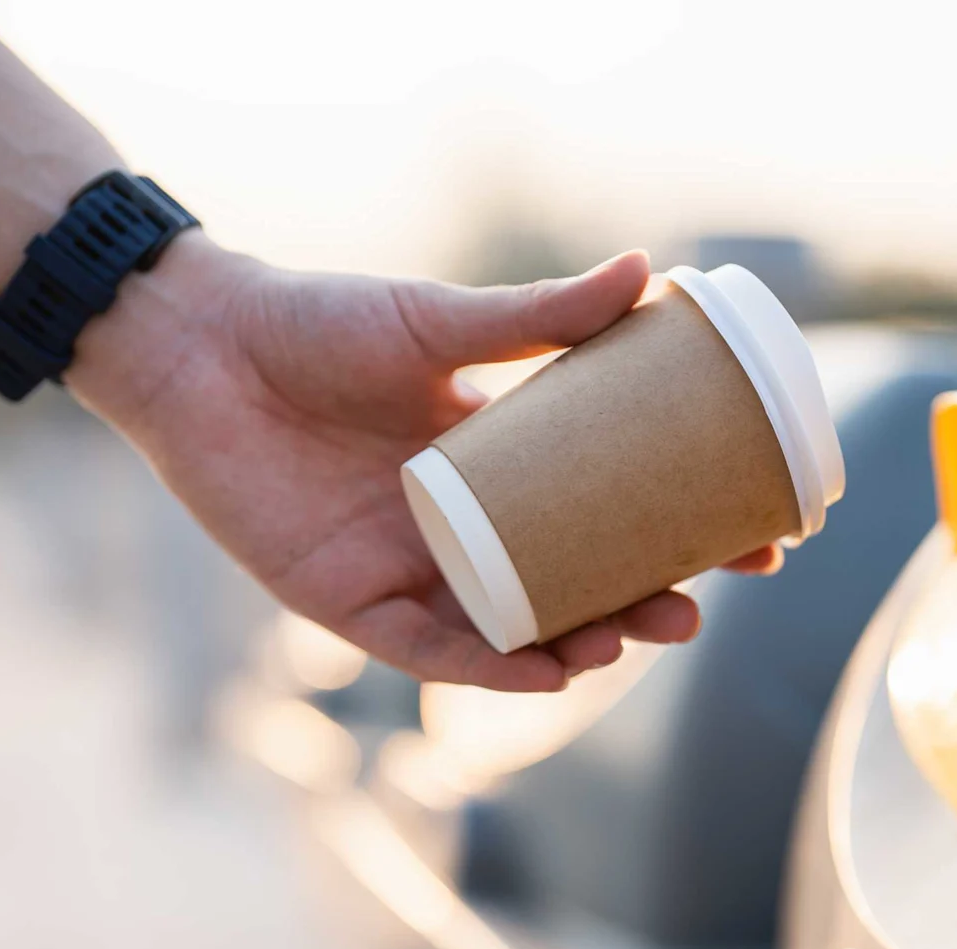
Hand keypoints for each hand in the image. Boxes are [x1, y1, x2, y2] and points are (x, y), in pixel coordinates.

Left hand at [66, 234, 781, 691]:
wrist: (202, 348)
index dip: (676, 532)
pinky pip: (432, 653)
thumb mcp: (443, 321)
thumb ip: (539, 315)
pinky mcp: (350, 603)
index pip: (605, 512)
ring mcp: (410, 570)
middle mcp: (463, 528)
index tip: (755, 536)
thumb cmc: (317, 325)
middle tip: (697, 606)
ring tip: (637, 637)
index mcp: (495, 465)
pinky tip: (549, 669)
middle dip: (640, 604)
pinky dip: (490, 668)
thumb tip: (647, 272)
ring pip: (512, 630)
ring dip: (579, 645)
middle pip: (570, 584)